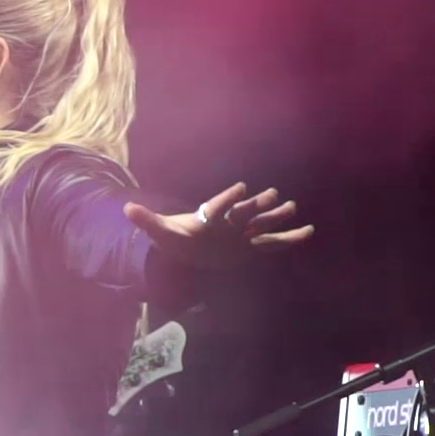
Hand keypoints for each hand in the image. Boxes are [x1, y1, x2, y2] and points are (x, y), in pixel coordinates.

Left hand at [123, 182, 312, 269]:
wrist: (188, 247)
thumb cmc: (176, 236)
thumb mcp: (160, 231)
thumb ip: (146, 219)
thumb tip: (126, 209)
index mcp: (207, 217)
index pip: (218, 206)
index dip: (228, 198)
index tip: (241, 188)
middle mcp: (227, 222)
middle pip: (243, 212)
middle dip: (256, 205)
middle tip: (272, 193)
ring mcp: (240, 233)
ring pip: (261, 223)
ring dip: (275, 215)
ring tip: (292, 206)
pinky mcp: (249, 246)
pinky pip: (272, 243)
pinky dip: (290, 239)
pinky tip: (309, 231)